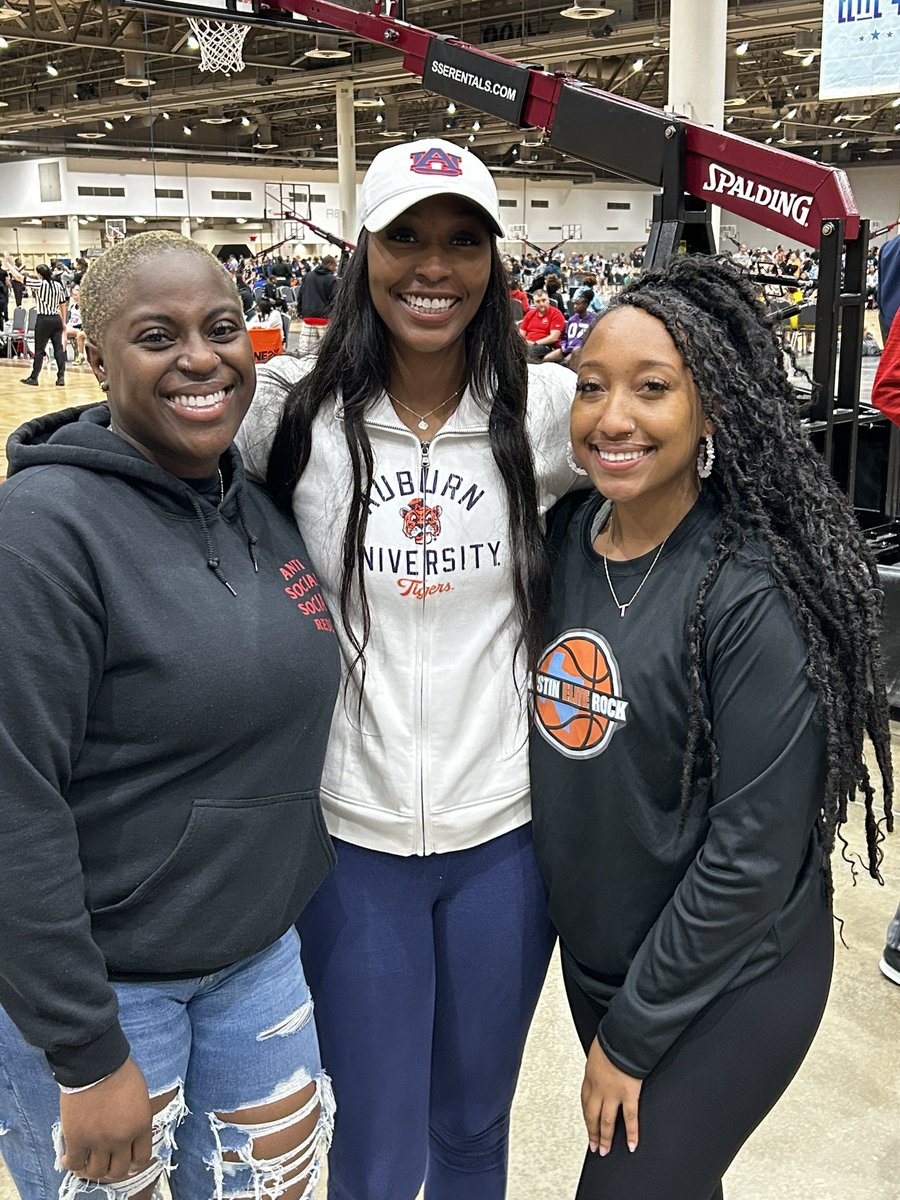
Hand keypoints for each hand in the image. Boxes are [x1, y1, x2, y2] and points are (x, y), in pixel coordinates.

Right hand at [59, 1057, 153, 1182]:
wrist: (95, 1063)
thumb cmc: (119, 1071)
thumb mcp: (140, 1095)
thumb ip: (136, 1117)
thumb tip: (130, 1132)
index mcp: (141, 1125)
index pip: (142, 1158)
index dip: (133, 1161)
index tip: (127, 1158)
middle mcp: (122, 1138)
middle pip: (119, 1170)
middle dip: (113, 1167)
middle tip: (106, 1161)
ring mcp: (99, 1141)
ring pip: (98, 1172)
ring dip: (93, 1169)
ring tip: (87, 1161)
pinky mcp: (77, 1139)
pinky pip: (75, 1164)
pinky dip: (71, 1164)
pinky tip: (68, 1158)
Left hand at [581, 1037, 642, 1156]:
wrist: (622, 1036)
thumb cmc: (611, 1039)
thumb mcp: (597, 1052)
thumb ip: (598, 1065)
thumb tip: (600, 1066)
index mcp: (590, 1076)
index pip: (585, 1102)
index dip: (586, 1116)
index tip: (587, 1125)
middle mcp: (598, 1087)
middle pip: (592, 1115)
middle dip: (592, 1133)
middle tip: (593, 1146)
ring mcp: (613, 1093)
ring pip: (606, 1121)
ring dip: (605, 1138)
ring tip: (605, 1150)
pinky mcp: (628, 1094)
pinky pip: (630, 1118)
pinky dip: (632, 1134)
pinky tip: (632, 1145)